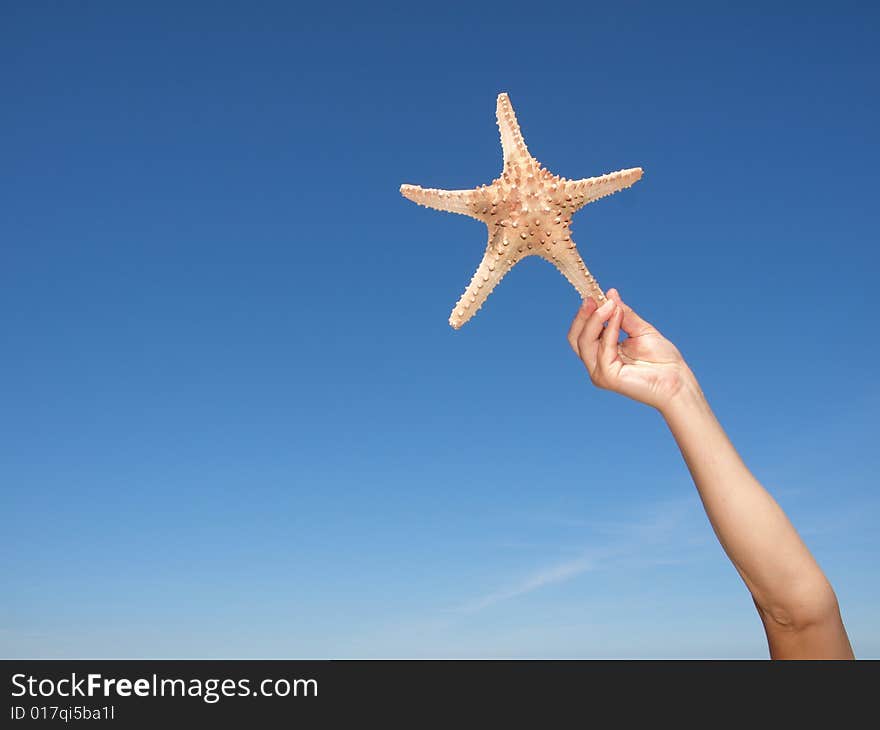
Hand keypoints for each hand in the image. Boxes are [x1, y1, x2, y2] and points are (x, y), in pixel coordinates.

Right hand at [567, 288, 694, 411]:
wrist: (677, 380)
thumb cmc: (662, 360)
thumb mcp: (640, 330)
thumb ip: (623, 314)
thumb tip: (610, 294)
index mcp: (602, 353)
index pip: (582, 333)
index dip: (585, 314)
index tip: (593, 294)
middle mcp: (597, 364)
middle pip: (576, 337)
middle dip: (583, 316)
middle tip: (593, 298)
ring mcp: (600, 372)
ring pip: (584, 342)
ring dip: (597, 319)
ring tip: (612, 305)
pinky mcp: (607, 377)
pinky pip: (603, 348)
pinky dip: (610, 330)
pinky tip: (618, 316)